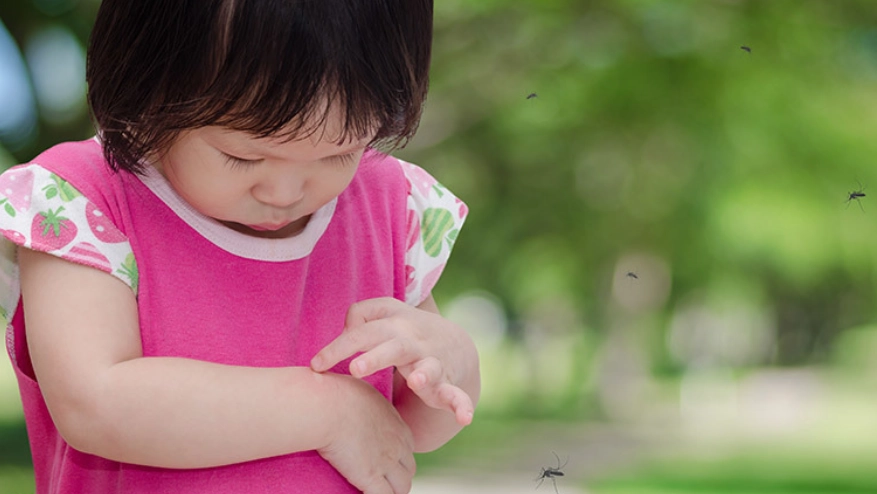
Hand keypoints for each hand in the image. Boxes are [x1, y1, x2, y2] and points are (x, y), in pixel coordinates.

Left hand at [311, 297, 475, 425]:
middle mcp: (414, 341)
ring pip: (429, 367)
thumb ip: (361, 315)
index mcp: (395, 324)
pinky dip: (461, 404)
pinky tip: (464, 418)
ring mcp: (433, 362)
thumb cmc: (405, 331)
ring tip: (418, 380)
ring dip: (425, 374)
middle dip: (377, 356)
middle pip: (394, 345)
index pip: (364, 330)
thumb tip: (345, 331)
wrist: (454, 343)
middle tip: (355, 368)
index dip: (339, 347)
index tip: (316, 366)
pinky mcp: (447, 384)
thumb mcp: (385, 314)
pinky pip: (456, 395)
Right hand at [319, 374, 415, 493]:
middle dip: (399, 476)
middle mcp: (397, 443)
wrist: (328, 406)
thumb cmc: (337, 394)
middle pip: (409, 468)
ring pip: (402, 487)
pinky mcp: (371, 477)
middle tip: (383, 481)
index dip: (398, 456)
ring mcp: (387, 461)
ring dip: (392, 491)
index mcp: (396, 423)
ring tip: (378, 492)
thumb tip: (357, 401)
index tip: (386, 460)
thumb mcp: (362, 392)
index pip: (407, 446)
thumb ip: (367, 403)